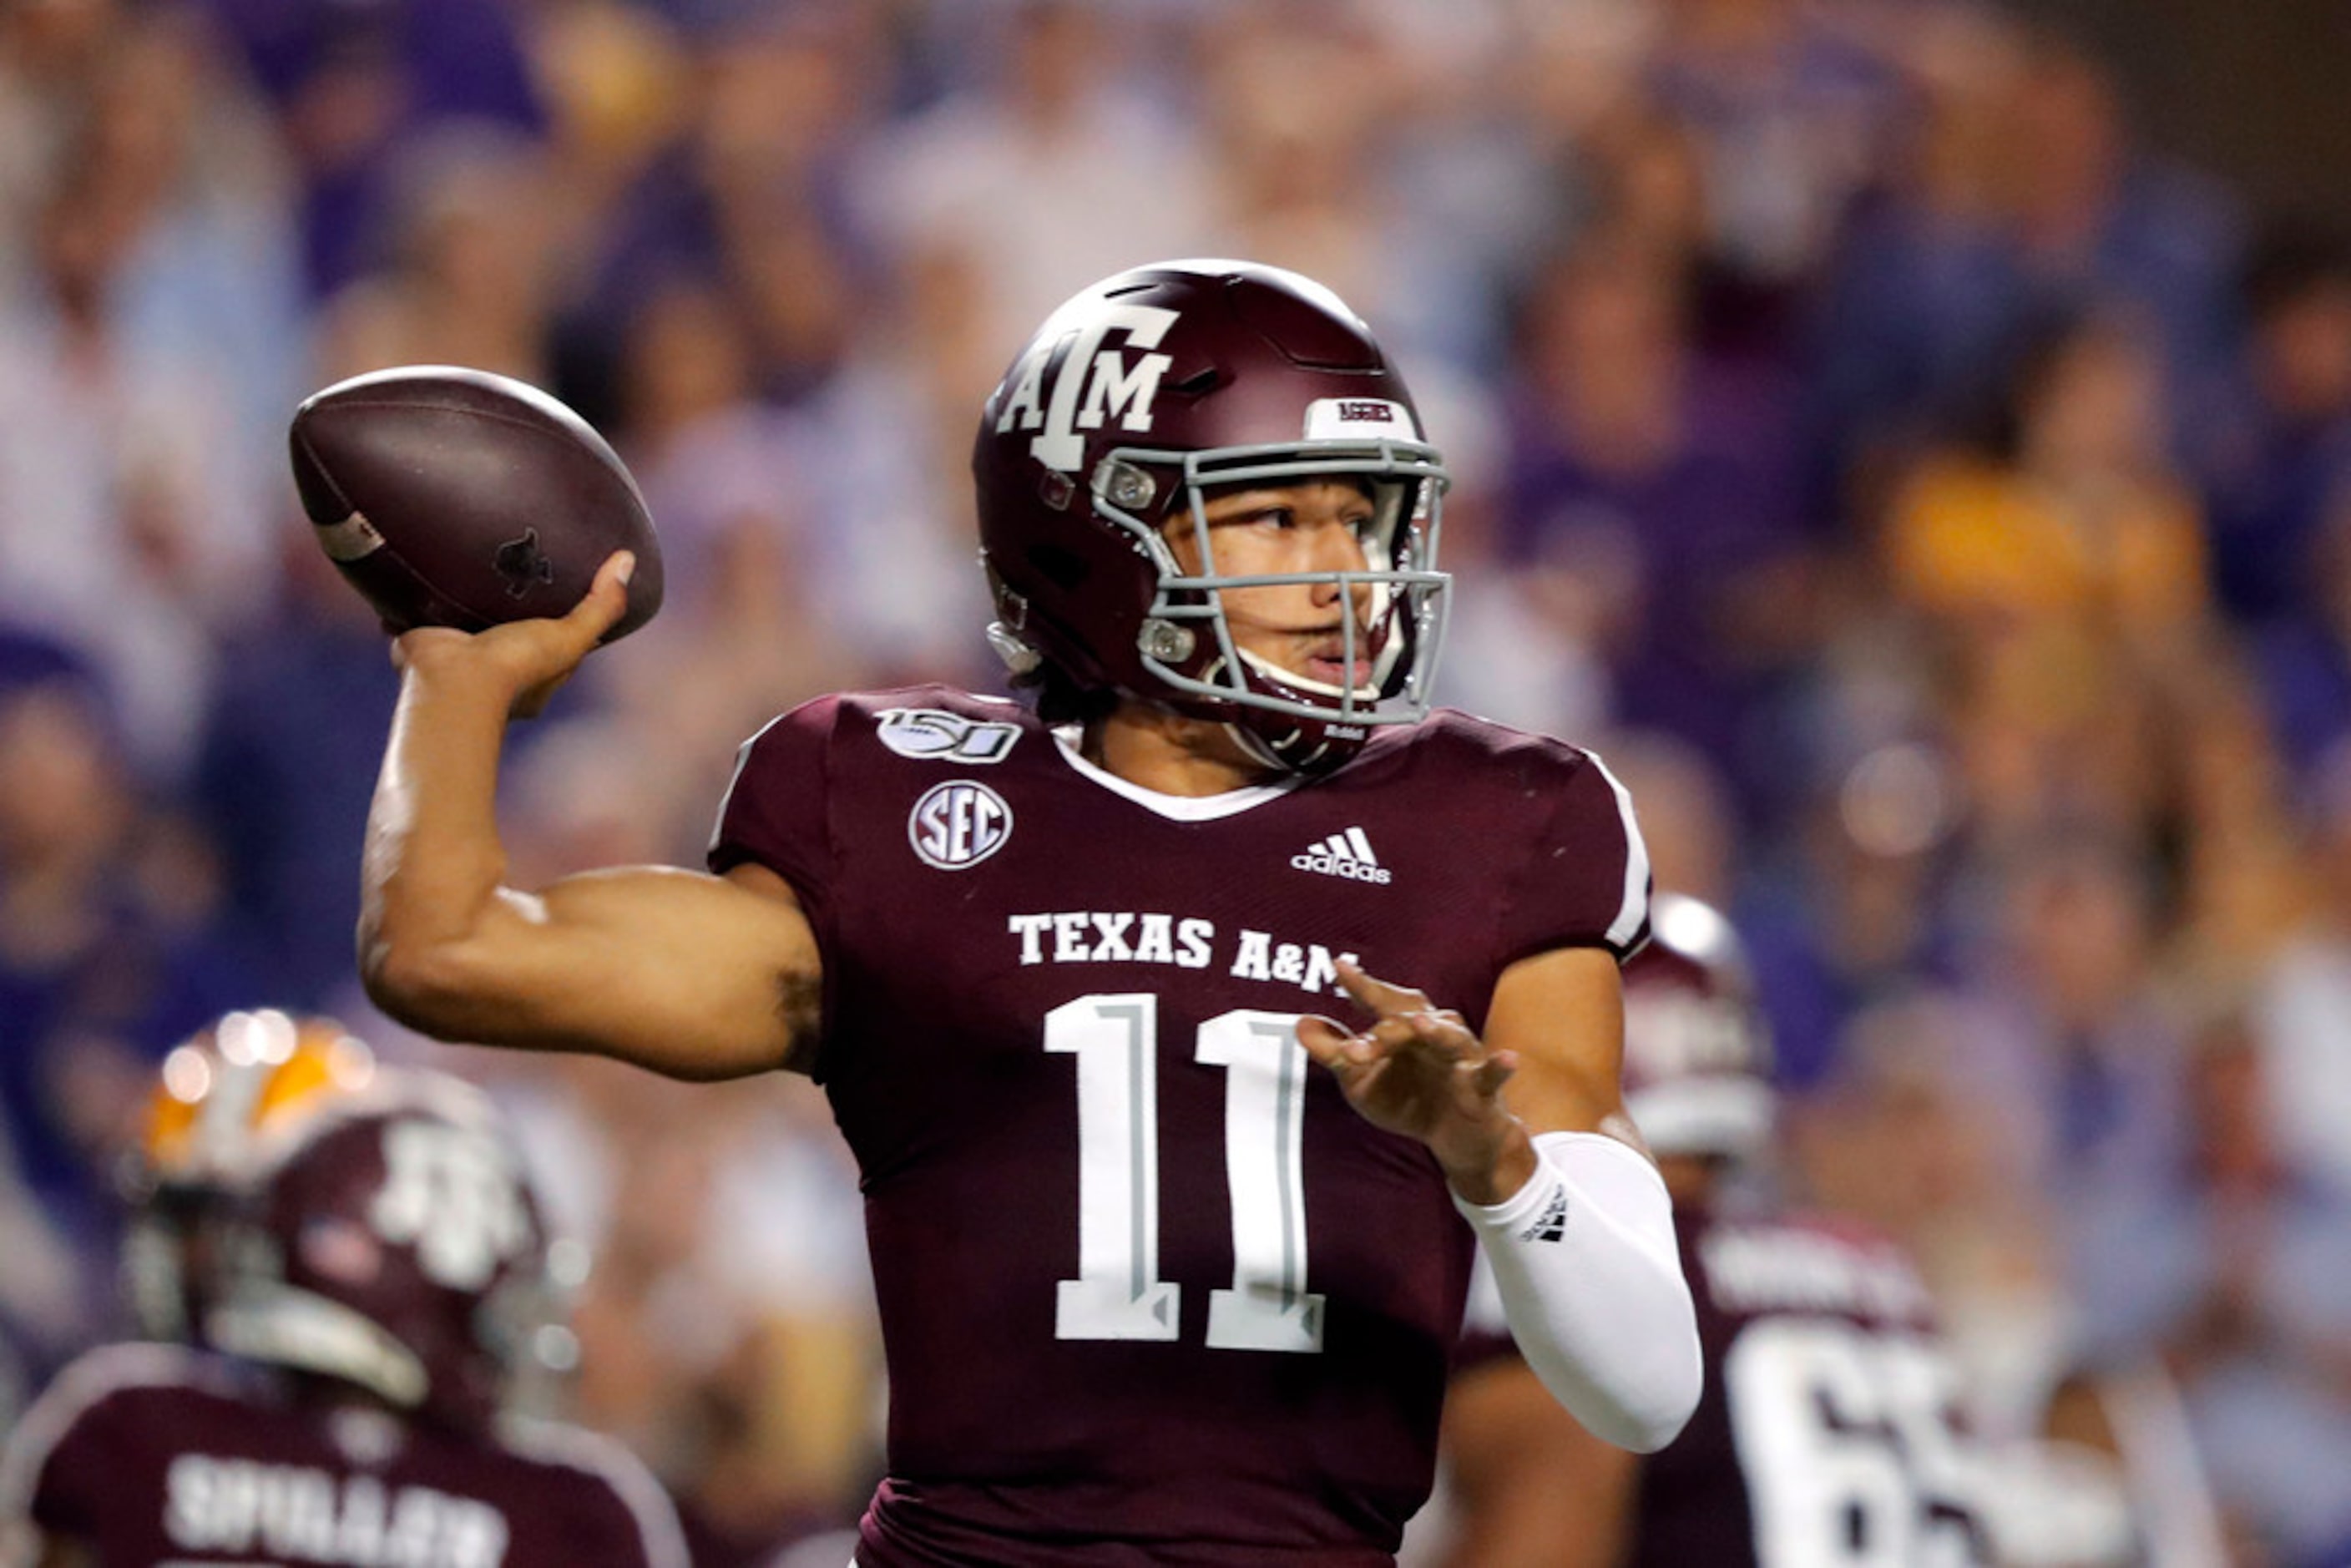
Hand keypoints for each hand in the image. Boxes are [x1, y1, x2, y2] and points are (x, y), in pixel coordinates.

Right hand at [392, 551, 634, 718]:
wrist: (451, 681)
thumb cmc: (516, 666)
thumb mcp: (571, 636)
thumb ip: (602, 605)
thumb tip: (627, 561)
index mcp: (535, 679)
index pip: (558, 645)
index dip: (564, 619)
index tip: (567, 584)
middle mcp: (496, 673)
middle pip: (510, 632)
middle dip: (511, 608)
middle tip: (512, 566)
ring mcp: (459, 658)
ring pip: (466, 623)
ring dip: (465, 600)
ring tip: (470, 559)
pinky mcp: (424, 642)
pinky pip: (421, 615)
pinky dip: (420, 598)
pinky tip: (423, 568)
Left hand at [1297, 961, 1530, 1198]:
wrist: (1457, 1140)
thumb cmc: (1409, 1098)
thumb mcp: (1362, 1081)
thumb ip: (1333, 1053)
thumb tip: (1300, 1024)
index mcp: (1404, 1028)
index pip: (1381, 1002)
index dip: (1362, 986)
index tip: (1339, 966)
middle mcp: (1435, 1034)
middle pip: (1412, 1019)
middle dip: (1386, 1029)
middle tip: (1359, 1043)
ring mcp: (1462, 1059)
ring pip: (1451, 1039)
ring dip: (1436, 1032)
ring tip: (1421, 1025)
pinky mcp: (1484, 1088)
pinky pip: (1493, 1075)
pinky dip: (1501, 1066)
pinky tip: (1509, 1058)